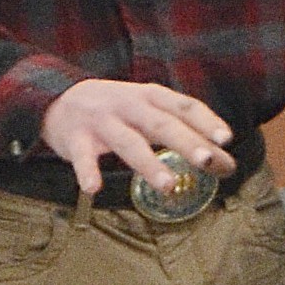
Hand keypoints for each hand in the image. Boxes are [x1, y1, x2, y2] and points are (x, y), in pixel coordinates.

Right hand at [40, 79, 235, 196]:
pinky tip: (93, 188)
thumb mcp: (148, 108)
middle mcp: (128, 105)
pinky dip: (87, 171)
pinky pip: (82, 156)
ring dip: (148, 163)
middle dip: (185, 142)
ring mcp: (102, 121)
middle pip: (161, 124)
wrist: (58, 99)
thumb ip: (180, 129)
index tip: (225, 139)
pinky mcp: (76, 138)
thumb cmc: (118, 110)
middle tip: (208, 161)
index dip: (205, 121)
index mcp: (150, 96)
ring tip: (168, 185)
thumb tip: (222, 160)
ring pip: (128, 142)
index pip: (183, 105)